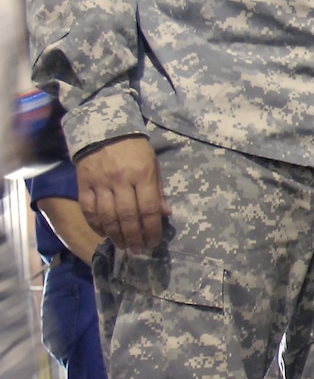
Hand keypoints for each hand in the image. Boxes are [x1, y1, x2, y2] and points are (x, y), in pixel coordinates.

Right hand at [77, 136, 168, 254]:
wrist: (103, 128)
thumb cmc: (134, 149)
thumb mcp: (152, 164)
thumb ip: (157, 189)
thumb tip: (165, 214)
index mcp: (142, 174)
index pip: (149, 209)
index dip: (152, 230)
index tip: (154, 242)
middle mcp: (121, 180)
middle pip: (128, 217)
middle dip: (134, 238)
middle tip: (138, 250)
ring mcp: (100, 182)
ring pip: (107, 217)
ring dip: (116, 236)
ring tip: (123, 246)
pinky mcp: (83, 183)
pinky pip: (88, 210)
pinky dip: (96, 225)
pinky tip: (103, 233)